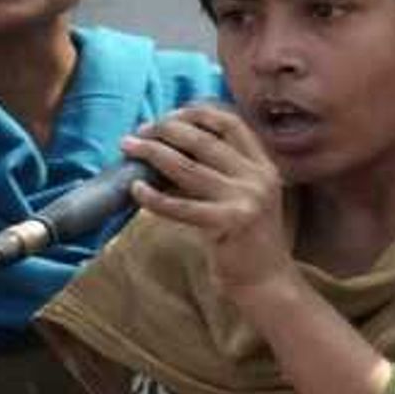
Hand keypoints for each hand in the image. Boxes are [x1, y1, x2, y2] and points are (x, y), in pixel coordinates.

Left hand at [125, 105, 293, 299]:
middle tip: (139, 132)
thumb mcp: (244, 196)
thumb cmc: (247, 238)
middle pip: (205, 140)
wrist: (266, 279)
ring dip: (153, 154)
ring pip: (189, 168)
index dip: (197, 114)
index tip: (169, 116)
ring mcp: (245, 200)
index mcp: (264, 166)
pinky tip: (136, 189)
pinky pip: (181, 206)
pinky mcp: (228, 223)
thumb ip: (222, 171)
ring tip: (129, 148)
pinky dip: (154, 197)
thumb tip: (171, 148)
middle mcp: (258, 178)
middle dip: (166, 130)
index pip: (231, 123)